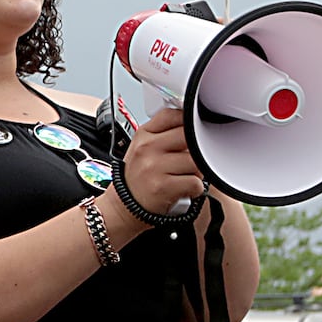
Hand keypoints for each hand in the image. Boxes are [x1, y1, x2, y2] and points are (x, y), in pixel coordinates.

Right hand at [113, 107, 205, 225]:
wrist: (124, 205)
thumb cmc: (138, 176)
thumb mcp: (142, 147)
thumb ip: (163, 133)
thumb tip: (192, 124)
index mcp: (143, 135)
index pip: (172, 115)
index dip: (187, 122)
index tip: (191, 132)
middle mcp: (147, 148)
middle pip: (189, 137)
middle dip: (195, 149)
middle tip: (190, 158)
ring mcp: (154, 167)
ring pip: (196, 161)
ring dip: (197, 171)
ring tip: (184, 176)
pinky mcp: (163, 187)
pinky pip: (195, 182)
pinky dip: (195, 189)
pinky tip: (183, 189)